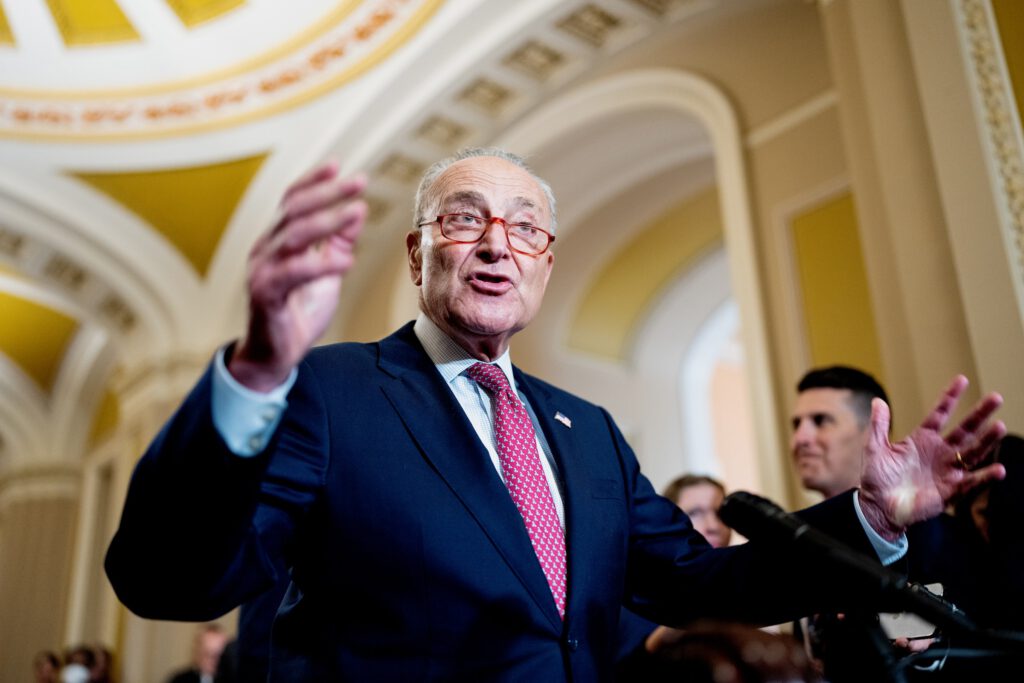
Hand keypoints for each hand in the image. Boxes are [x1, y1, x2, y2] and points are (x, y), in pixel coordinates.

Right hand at [229, 161, 367, 390]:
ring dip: (328, 221)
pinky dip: (321, 265)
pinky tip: (346, 262)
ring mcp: (263, 270)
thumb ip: (337, 243)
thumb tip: (357, 212)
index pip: (292, 201)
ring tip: (357, 211)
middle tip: (359, 181)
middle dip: (328, 193)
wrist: (276, 355)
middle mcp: (265, 249)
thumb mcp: (325, 272)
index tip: (339, 165)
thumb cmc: (299, 311)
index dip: (313, 181)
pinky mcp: (266, 294)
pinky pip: (294, 273)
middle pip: (295, 210)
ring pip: (294, 236)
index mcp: (277, 241)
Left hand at [859, 376, 1005, 539]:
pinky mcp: (952, 490)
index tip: (962, 379)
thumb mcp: (875, 449)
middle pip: (965, 429)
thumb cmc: (877, 477)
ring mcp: (948, 470)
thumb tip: (878, 401)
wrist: (879, 506)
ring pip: (973, 452)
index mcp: (922, 439)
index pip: (940, 414)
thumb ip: (879, 426)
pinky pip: (972, 482)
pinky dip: (985, 477)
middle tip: (996, 397)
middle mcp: (940, 452)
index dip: (950, 397)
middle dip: (980, 414)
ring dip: (987, 440)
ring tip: (999, 426)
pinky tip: (999, 469)